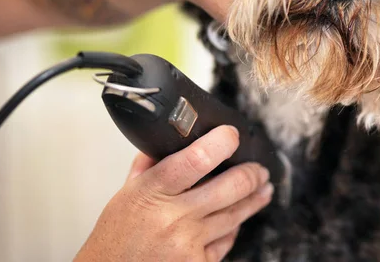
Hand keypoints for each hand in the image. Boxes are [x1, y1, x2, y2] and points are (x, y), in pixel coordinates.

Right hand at [74, 125, 272, 261]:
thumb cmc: (116, 239)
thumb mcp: (125, 195)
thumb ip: (148, 167)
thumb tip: (170, 140)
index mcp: (152, 192)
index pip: (197, 158)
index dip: (222, 142)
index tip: (231, 135)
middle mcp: (173, 218)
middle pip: (231, 186)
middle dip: (252, 174)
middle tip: (259, 169)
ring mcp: (189, 244)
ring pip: (235, 215)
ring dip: (254, 199)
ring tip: (263, 189)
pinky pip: (227, 241)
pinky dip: (232, 229)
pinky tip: (236, 220)